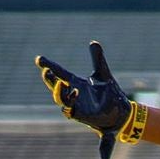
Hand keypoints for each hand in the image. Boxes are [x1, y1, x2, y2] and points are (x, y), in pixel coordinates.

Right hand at [35, 41, 136, 158]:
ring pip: (61, 100)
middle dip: (50, 80)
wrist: (121, 111)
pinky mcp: (82, 116)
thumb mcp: (103, 74)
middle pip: (56, 87)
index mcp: (77, 83)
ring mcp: (77, 106)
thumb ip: (98, 60)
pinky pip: (69, 111)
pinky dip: (69, 104)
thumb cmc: (109, 93)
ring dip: (59, 92)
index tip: (39, 59)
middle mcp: (74, 94)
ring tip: (62, 83)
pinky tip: (75, 94)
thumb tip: (93, 42)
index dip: (50, 66)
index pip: (60, 73)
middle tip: (46, 71)